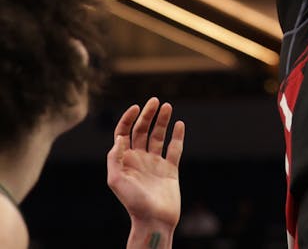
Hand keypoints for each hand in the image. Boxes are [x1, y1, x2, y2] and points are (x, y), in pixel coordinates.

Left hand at [107, 97, 183, 228]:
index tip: (136, 107)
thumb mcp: (117, 181)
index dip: (128, 119)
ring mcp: (155, 163)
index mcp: (125, 161)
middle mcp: (139, 159)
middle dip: (147, 115)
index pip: (124, 134)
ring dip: (162, 121)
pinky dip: (178, 136)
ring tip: (168, 106)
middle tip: (155, 100)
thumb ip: (115, 158)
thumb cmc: (133, 203)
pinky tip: (180, 124)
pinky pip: (174, 149)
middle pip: (142, 131)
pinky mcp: (170, 169)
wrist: (154, 219)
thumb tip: (120, 137)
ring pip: (158, 136)